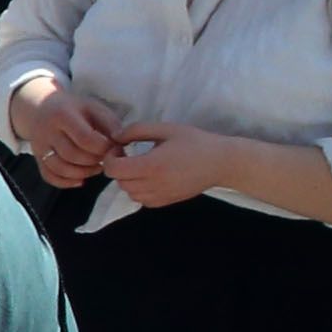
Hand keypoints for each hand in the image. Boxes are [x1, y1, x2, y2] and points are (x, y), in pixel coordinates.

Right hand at [7, 73, 128, 187]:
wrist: (40, 107)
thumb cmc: (73, 108)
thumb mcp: (93, 107)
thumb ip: (109, 124)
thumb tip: (121, 146)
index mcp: (64, 115)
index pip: (84, 138)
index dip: (102, 148)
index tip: (112, 148)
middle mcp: (48, 132)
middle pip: (72, 155)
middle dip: (94, 161)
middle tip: (105, 158)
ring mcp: (40, 147)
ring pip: (60, 168)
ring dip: (83, 173)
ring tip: (96, 168)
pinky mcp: (37, 158)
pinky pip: (49, 176)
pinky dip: (66, 182)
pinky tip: (81, 179)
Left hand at [93, 120, 234, 208]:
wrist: (221, 163)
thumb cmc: (195, 142)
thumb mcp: (166, 128)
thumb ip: (137, 130)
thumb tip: (115, 137)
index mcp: (151, 165)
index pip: (113, 169)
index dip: (110, 157)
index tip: (120, 147)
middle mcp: (153, 185)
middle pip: (119, 181)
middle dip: (118, 167)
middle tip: (129, 154)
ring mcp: (159, 196)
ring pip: (128, 192)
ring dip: (128, 179)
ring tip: (140, 165)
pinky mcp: (165, 202)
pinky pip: (141, 200)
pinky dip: (139, 189)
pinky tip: (150, 177)